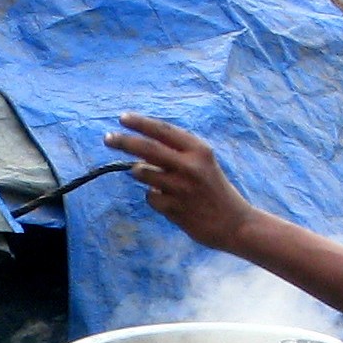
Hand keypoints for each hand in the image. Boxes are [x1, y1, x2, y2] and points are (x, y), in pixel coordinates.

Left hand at [108, 113, 262, 252]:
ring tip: (160, 181)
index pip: (163, 131)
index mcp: (199, 150)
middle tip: (107, 138)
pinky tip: (173, 204)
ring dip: (142, 175)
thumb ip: (176, 154)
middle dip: (124, 141)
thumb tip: (139, 149)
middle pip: (147, 148)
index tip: (123, 118)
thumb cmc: (214, 190)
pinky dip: (155, 198)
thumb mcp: (203, 164)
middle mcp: (190, 166)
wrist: (235, 224)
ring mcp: (181, 188)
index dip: (141, 123)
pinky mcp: (174, 208)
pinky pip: (150, 197)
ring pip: (143, 173)